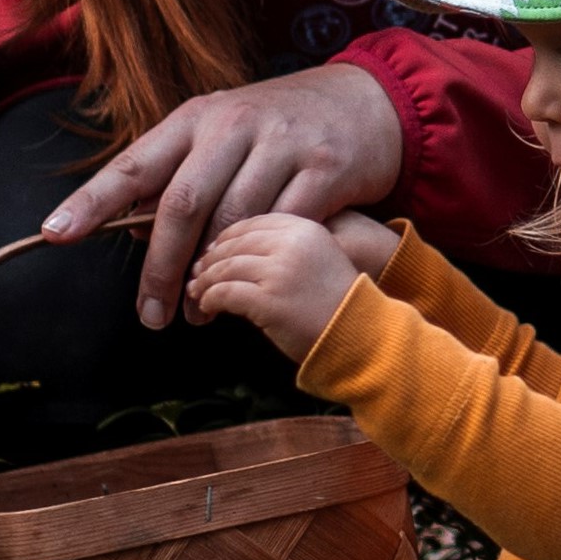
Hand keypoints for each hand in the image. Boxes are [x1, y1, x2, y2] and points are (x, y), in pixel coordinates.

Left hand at [45, 59, 404, 327]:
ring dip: (210, 274)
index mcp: (196, 119)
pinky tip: (250, 282)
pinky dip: (262, 259)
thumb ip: (180, 174)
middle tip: (150, 313)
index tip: (54, 233)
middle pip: (181, 203)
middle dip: (160, 266)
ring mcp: (281, 143)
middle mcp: (234, 124)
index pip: (134, 163)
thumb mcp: (223, 134)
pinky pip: (285, 223)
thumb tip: (134, 228)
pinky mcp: (325, 167)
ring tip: (196, 311)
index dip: (91, 200)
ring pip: (232, 221)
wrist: (366, 102)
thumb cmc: (278, 129)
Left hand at [186, 209, 398, 353]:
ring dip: (205, 280)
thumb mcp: (318, 258)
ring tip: (197, 291)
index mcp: (305, 226)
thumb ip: (283, 247)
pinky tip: (208, 307)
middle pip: (234, 242)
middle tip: (197, 272)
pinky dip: (210, 300)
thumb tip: (228, 251)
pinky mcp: (270, 300)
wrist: (364, 337)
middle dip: (209, 258)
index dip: (226, 236)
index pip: (251, 222)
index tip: (212, 251)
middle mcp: (293, 242)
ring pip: (225, 267)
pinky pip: (225, 293)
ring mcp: (281, 270)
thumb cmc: (339, 303)